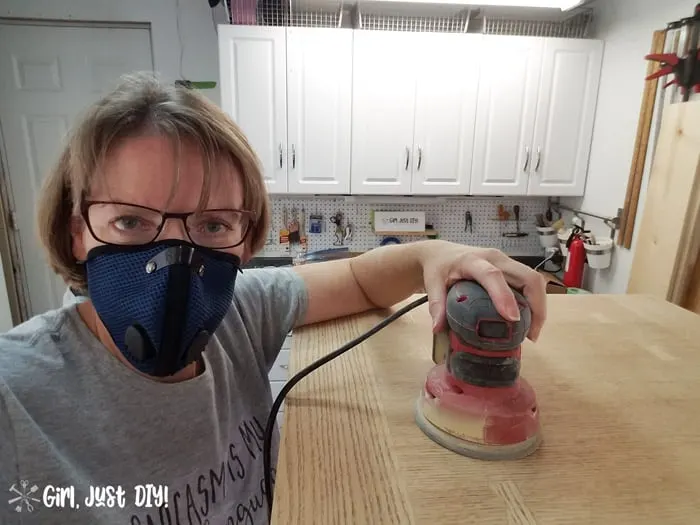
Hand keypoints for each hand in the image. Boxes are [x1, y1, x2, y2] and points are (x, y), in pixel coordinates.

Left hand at [420, 241, 546, 341]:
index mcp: (473, 260)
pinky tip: (528, 322)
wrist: (441, 253)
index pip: (493, 276)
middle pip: (527, 276)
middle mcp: (495, 258)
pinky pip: (529, 284)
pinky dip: (534, 303)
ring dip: (539, 306)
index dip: (505, 296)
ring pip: (534, 280)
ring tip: (531, 333)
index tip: (513, 319)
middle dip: (537, 305)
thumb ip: (436, 305)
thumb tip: (438, 329)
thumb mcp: (432, 284)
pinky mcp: (511, 269)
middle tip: (531, 334)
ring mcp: (506, 262)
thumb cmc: (438, 267)